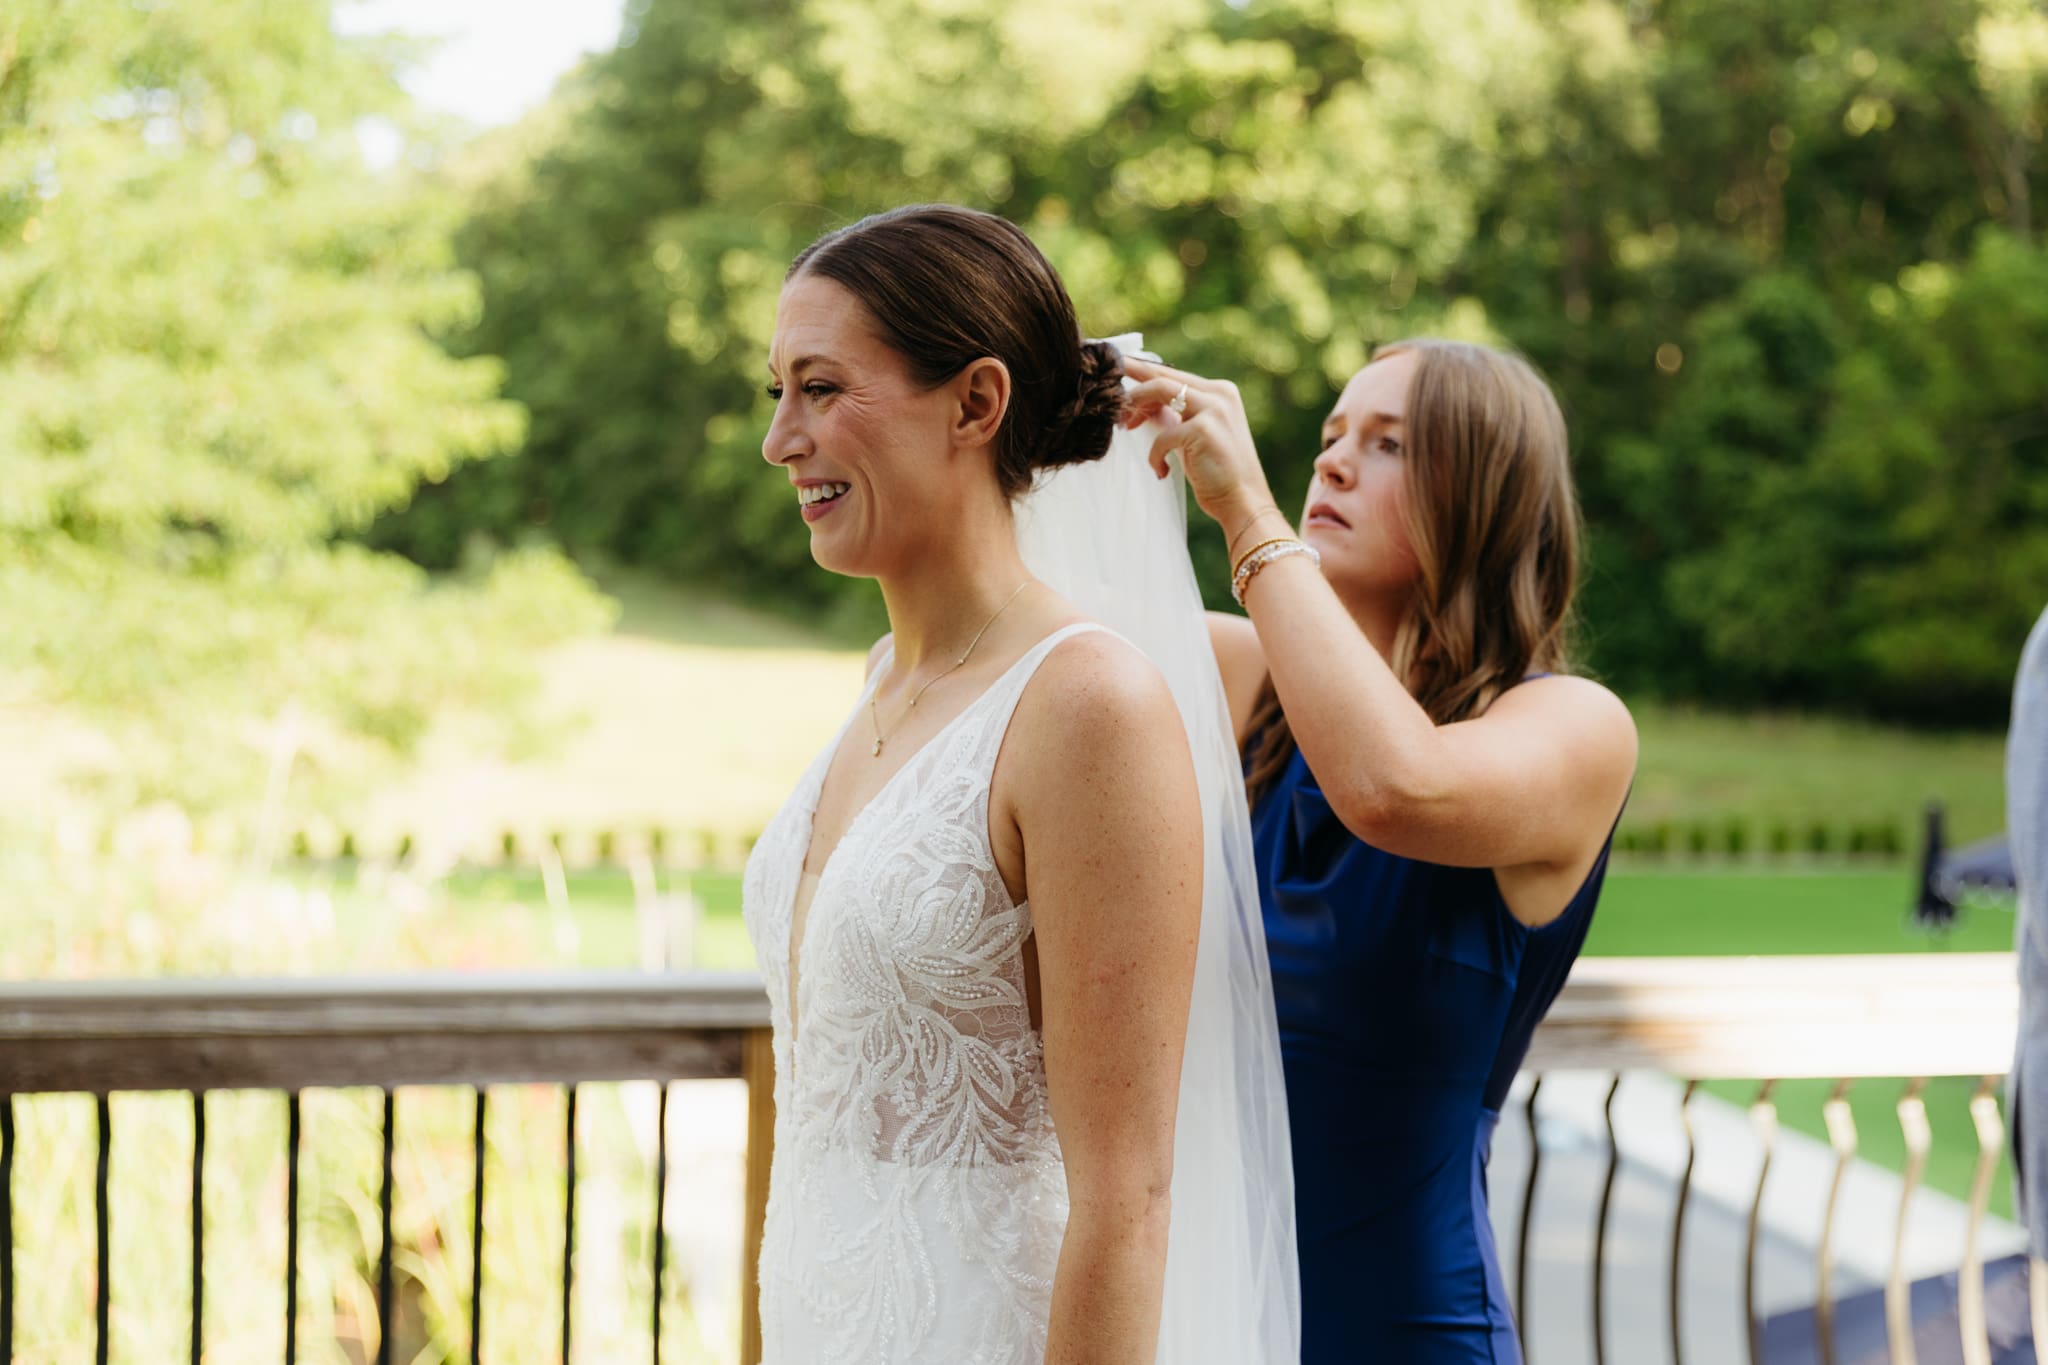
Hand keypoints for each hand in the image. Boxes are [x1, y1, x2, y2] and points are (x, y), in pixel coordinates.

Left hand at [1119, 356, 1279, 530]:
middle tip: (1106, 383)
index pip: (1174, 375)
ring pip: (1160, 389)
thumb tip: (1143, 408)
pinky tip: (1160, 470)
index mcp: (1220, 393)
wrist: (1243, 502)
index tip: (1119, 369)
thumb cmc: (1217, 474)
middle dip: (1131, 376)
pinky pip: (1163, 435)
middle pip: (1164, 375)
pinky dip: (1154, 454)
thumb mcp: (1192, 438)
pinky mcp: (1203, 429)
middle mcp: (1219, 394)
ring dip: (1136, 405)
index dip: (1143, 372)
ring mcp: (1213, 408)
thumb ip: (1173, 417)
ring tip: (1125, 426)